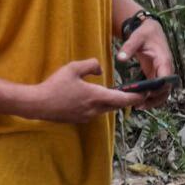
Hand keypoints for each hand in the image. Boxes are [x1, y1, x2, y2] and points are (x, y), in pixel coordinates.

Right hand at [30, 58, 144, 123]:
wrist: (38, 104)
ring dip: (112, 102)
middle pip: (116, 106)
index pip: (123, 99)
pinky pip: (95, 112)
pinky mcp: (79, 119)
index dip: (136, 96)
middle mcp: (94, 110)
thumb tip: (100, 69)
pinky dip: (100, 105)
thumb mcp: (73, 68)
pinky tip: (94, 97)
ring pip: (106, 109)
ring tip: (117, 93)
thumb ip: (91, 65)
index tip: (146, 93)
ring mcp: (87, 116)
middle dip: (126, 99)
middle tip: (136, 92)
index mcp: (96, 97)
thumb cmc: (55, 85)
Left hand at [117, 17, 175, 108]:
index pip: (165, 79)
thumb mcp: (136, 37)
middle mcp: (166, 69)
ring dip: (153, 101)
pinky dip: (150, 97)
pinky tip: (139, 102)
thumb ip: (128, 47)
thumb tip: (120, 58)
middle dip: (154, 99)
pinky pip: (156, 90)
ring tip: (138, 107)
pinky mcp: (156, 75)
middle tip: (139, 105)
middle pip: (165, 90)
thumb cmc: (145, 33)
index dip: (157, 88)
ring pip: (162, 93)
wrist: (151, 30)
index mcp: (164, 61)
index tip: (145, 94)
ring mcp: (162, 73)